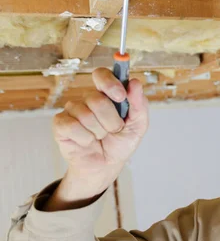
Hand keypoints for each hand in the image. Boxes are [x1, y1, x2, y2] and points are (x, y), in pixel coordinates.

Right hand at [52, 68, 148, 199]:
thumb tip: (135, 82)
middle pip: (97, 99)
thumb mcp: (138, 125)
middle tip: (114, 130)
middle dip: (111, 120)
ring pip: (86, 114)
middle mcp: (88, 99)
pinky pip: (72, 126)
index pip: (102, 75)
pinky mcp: (60, 124)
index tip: (120, 96)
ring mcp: (72, 110)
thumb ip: (139, 104)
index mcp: (107, 94)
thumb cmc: (121, 142)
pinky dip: (85, 138)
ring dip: (99, 132)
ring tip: (100, 138)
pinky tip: (87, 142)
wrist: (107, 165)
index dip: (109, 83)